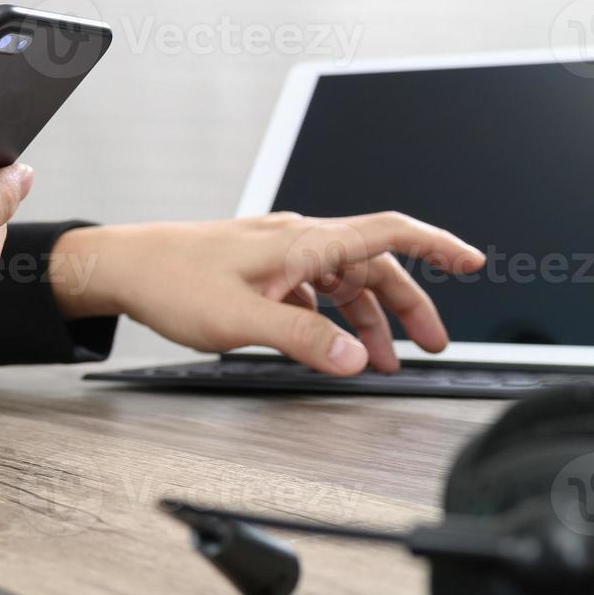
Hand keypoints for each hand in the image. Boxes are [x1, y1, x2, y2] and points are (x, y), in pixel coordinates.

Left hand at [49, 212, 483, 374]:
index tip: (472, 261)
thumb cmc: (170, 279)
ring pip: (342, 284)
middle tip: (433, 345)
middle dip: (409, 306)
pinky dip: (329, 320)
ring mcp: (279, 256)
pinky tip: (326, 347)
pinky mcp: (260, 272)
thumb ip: (301, 340)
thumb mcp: (240, 319)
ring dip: (367, 320)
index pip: (388, 233)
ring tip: (381, 362)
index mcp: (303, 242)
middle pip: (373, 266)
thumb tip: (354, 357)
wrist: (121, 266)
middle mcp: (297, 241)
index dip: (437, 245)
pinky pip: (312, 293)